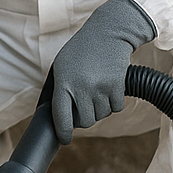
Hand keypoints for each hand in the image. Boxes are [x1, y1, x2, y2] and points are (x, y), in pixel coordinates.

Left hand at [49, 0, 155, 143]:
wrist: (108, 32)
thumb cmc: (81, 50)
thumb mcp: (61, 65)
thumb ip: (57, 88)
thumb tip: (54, 115)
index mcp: (63, 82)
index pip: (61, 117)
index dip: (63, 132)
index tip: (65, 139)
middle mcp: (81, 87)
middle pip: (85, 122)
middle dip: (85, 118)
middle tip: (85, 106)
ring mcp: (100, 88)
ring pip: (101, 115)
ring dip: (100, 109)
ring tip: (97, 91)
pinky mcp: (117, 87)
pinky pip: (116, 108)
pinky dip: (114, 103)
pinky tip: (109, 88)